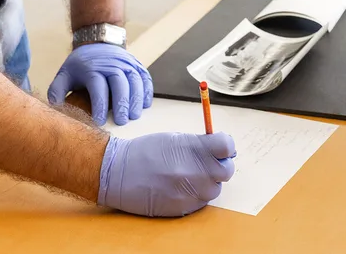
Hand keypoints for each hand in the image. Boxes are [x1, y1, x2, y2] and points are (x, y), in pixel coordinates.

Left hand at [48, 43, 151, 125]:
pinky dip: (147, 91)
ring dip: (136, 98)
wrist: (97, 42)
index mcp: (92, 68)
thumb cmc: (81, 65)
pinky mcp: (136, 64)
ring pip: (135, 80)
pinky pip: (145, 77)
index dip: (99, 105)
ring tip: (134, 116)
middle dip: (122, 103)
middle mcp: (112, 64)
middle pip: (120, 82)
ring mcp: (126, 63)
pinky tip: (145, 105)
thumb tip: (55, 111)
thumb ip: (57, 92)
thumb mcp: (64, 75)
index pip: (98, 87)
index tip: (99, 122)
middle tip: (122, 121)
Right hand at [97, 133, 236, 216]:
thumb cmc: (145, 152)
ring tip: (190, 176)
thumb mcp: (175, 138)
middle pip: (226, 170)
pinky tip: (181, 187)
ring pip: (215, 189)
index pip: (227, 146)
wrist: (118, 173)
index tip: (222, 148)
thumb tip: (223, 149)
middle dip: (220, 166)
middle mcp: (195, 171)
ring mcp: (189, 191)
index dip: (227, 147)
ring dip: (208, 183)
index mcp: (193, 148)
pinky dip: (196, 195)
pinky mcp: (182, 208)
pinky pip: (201, 202)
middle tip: (208, 164)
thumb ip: (200, 144)